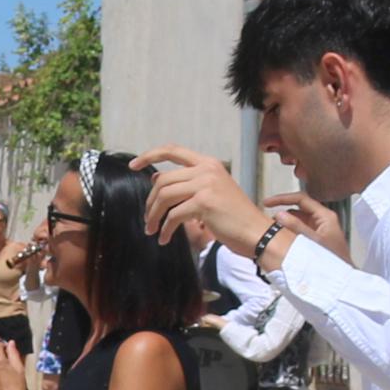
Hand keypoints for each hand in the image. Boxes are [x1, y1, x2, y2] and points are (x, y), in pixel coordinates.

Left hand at [141, 144, 271, 256]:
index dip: (149, 155)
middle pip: (163, 180)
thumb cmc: (233, 216)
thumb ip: (186, 183)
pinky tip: (164, 238)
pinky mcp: (204, 202)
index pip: (172, 150)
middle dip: (150, 202)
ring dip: (154, 216)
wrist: (256, 232)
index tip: (133, 165)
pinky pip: (173, 215)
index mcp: (208, 163)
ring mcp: (206, 184)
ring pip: (164, 196)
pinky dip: (165, 229)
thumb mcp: (210, 192)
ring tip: (152, 230)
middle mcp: (206, 169)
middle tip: (147, 219)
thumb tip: (156, 178)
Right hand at [263, 192, 350, 264]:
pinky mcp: (315, 241)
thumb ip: (296, 227)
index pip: (301, 199)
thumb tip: (278, 215)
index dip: (283, 199)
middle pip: (298, 209)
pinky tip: (280, 240)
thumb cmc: (333, 262)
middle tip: (268, 220)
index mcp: (325, 217)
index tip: (267, 203)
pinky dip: (289, 233)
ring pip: (298, 221)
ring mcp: (319, 231)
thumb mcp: (312, 242)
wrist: (343, 283)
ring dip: (285, 224)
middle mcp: (322, 221)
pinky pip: (299, 232)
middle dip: (282, 213)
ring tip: (271, 231)